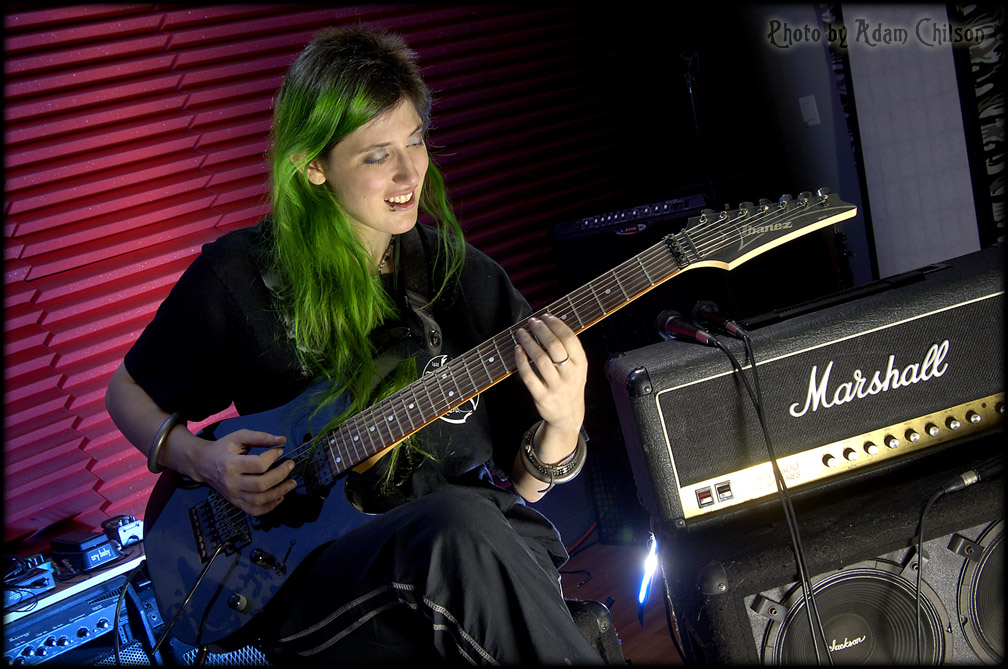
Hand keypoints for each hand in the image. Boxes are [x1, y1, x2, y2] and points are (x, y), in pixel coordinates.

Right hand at [192, 430, 294, 515]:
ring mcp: (233, 495)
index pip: (258, 465)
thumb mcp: (239, 437)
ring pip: (259, 500)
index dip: (273, 457)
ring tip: (291, 483)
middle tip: (291, 465)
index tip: (280, 451)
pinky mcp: (235, 502)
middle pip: (261, 484)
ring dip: (279, 492)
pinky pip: (254, 511)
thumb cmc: (223, 449)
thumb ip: (261, 437)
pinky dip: (269, 507)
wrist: (203, 463)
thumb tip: (282, 440)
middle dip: (281, 475)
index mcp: (230, 464)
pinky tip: (280, 497)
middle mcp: (231, 482)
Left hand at [514, 313, 586, 433]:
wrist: (567, 415)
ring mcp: (556, 387)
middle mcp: (570, 375)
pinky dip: (521, 361)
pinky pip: (529, 376)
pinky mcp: (542, 396)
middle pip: (554, 347)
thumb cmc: (570, 385)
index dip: (556, 324)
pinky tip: (517, 349)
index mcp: (581, 365)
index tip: (545, 316)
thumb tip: (550, 324)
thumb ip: (569, 349)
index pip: (569, 339)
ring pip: (540, 359)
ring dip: (529, 342)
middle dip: (541, 330)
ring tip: (521, 333)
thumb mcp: (577, 368)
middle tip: (532, 322)